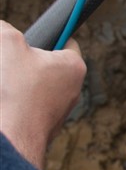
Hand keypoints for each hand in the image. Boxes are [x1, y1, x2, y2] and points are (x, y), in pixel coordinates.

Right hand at [0, 21, 86, 169]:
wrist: (11, 140)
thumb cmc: (15, 91)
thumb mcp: (7, 43)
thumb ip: (6, 29)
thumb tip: (3, 29)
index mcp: (73, 66)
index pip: (68, 41)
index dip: (51, 35)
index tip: (34, 38)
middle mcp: (72, 91)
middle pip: (48, 65)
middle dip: (26, 61)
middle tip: (10, 61)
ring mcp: (58, 112)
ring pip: (36, 88)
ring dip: (18, 83)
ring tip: (5, 84)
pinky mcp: (42, 128)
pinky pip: (28, 107)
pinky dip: (15, 102)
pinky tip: (6, 103)